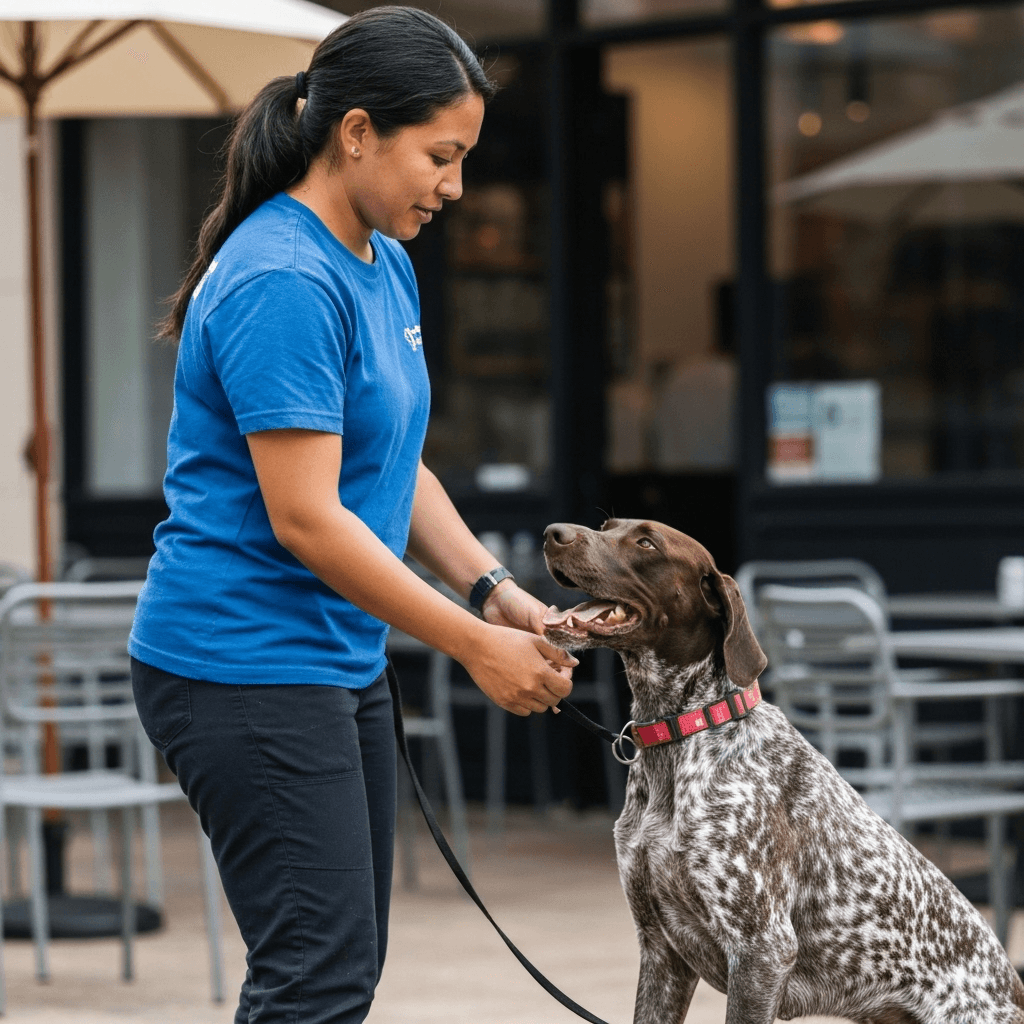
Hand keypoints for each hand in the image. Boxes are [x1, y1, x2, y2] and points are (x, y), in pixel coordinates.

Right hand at [482, 583, 574, 711]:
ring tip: (531, 682)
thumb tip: (574, 663)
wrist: (477, 647)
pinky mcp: (505, 702)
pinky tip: (520, 688)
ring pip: (540, 708)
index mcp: (540, 672)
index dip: (565, 683)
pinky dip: (526, 703)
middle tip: (544, 678)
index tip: (558, 676)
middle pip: (554, 701)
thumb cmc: (507, 639)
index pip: (565, 689)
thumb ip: (557, 653)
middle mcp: (530, 688)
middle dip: (553, 690)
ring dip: (540, 698)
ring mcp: (517, 697)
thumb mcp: (535, 640)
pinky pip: (524, 711)